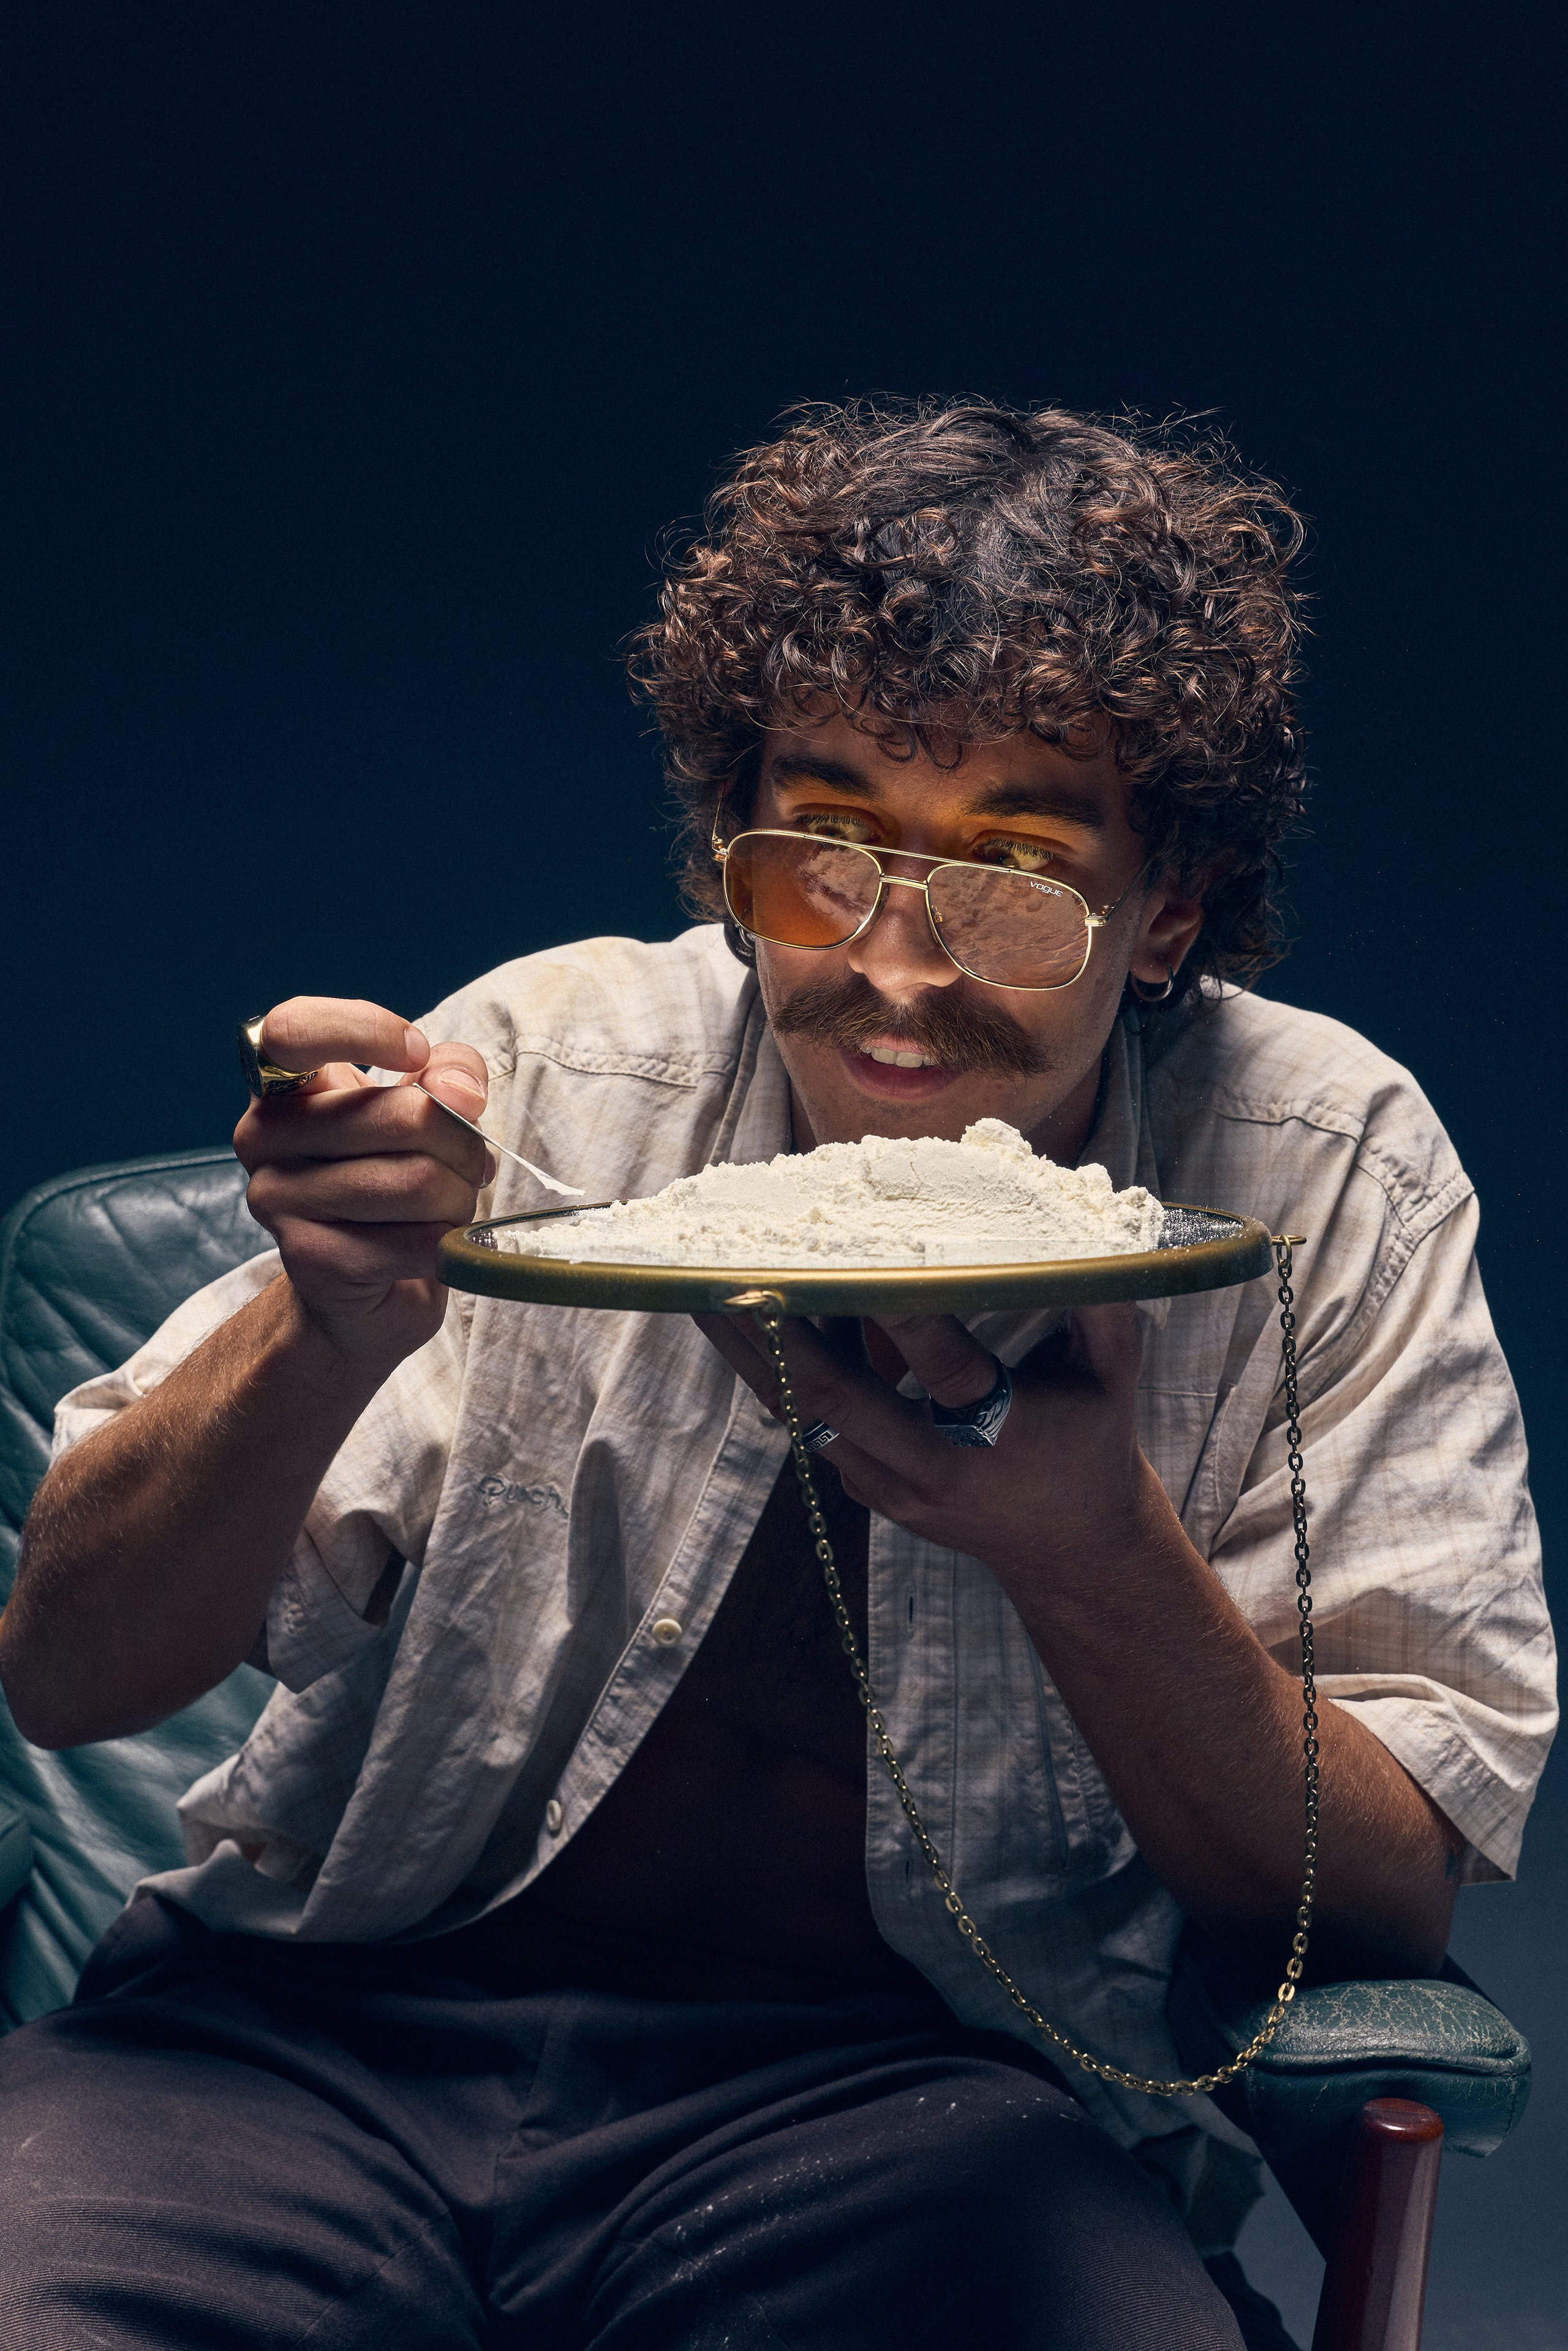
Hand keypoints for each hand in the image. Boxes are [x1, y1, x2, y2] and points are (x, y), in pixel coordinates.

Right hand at [234, 996, 492, 1366]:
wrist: (366, 1293)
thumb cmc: (395, 1183)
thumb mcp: (428, 1108)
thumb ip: (449, 1074)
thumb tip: (458, 1090)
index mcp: (281, 1087)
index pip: (290, 1030)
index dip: (366, 1030)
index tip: (417, 1052)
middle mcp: (262, 1137)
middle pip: (404, 1116)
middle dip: (463, 1144)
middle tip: (468, 1164)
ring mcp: (278, 1200)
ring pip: (418, 1181)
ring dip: (458, 1198)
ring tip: (447, 1207)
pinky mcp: (310, 1260)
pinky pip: (417, 1241)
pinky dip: (448, 1244)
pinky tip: (431, 1247)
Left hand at [693, 1303, 1165, 1595]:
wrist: (1069, 1552)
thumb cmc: (1093, 1443)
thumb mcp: (1113, 1377)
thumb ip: (1101, 1307)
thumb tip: (1086, 1233)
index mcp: (1001, 1433)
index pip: (942, 1365)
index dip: (899, 1314)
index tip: (852, 1256)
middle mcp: (936, 1467)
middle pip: (839, 1399)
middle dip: (779, 1335)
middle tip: (728, 1273)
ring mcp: (893, 1487)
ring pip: (805, 1418)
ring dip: (752, 1355)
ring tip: (702, 1293)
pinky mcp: (869, 1492)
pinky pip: (813, 1427)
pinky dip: (781, 1374)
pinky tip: (752, 1318)